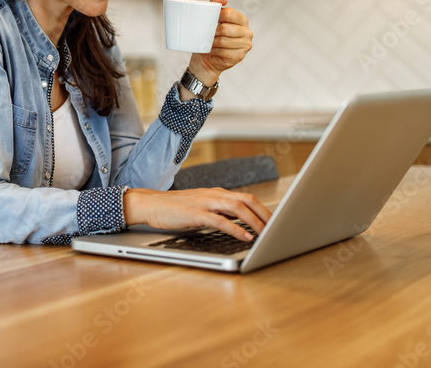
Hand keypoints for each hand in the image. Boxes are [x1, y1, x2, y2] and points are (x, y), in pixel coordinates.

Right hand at [122, 187, 270, 240]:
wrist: (151, 204)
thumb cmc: (175, 209)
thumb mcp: (202, 208)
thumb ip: (220, 212)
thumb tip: (240, 224)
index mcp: (217, 193)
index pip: (247, 198)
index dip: (264, 209)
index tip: (276, 222)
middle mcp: (214, 195)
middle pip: (247, 200)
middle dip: (265, 214)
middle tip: (279, 227)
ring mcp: (205, 203)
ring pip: (237, 208)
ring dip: (255, 221)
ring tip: (267, 233)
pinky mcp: (195, 213)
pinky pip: (220, 220)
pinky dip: (235, 228)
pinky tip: (245, 236)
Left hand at [187, 0, 252, 86]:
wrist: (208, 59)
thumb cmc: (210, 38)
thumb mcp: (212, 20)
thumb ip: (216, 5)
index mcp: (242, 20)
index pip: (229, 13)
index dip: (216, 16)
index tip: (208, 20)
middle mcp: (247, 32)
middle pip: (225, 28)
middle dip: (212, 32)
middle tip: (206, 35)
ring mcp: (245, 45)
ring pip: (223, 41)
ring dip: (212, 43)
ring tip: (208, 43)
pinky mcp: (240, 56)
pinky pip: (223, 52)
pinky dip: (215, 52)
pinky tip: (213, 51)